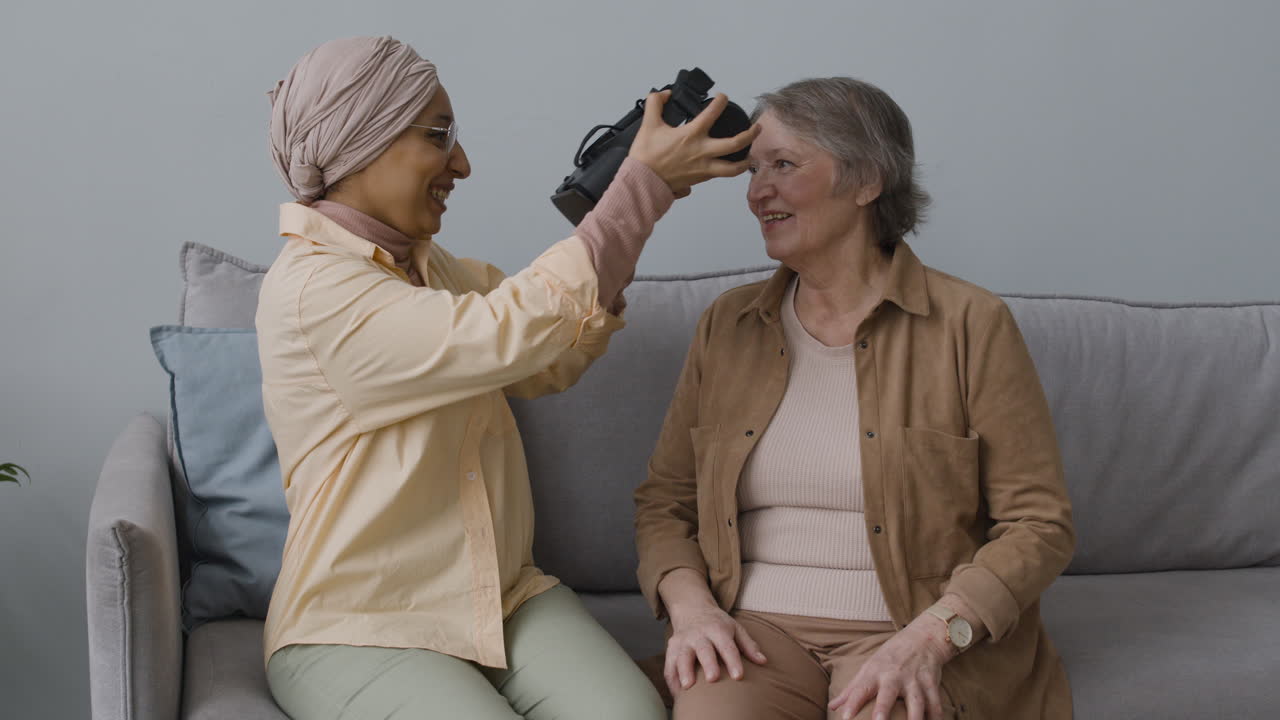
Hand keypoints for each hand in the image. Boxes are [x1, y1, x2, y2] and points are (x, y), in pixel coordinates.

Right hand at [629, 90, 759, 194]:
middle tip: (757, 127)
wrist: (642, 181)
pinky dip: (729, 171)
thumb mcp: (648, 124)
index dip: (720, 101)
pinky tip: (730, 166)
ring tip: (750, 155)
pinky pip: (720, 175)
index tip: (722, 97)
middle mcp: (702, 151)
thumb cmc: (646, 157)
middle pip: (735, 143)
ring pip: (733, 168)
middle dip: (750, 134)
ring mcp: (704, 167)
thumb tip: (663, 94)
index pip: (713, 113)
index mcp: (691, 135)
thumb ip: (655, 103)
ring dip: (745, 161)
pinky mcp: (700, 178)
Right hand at [664, 603, 767, 695]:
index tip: (738, 676)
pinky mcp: (672, 648)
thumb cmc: (718, 623)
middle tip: (713, 678)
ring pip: (682, 656)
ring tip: (688, 686)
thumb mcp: (735, 628)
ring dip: (683, 670)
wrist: (692, 609)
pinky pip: (669, 665)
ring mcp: (683, 641)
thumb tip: (763, 661)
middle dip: (707, 663)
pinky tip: (678, 694)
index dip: (733, 661)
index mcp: (717, 629)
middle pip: (703, 649)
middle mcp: (699, 634)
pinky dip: (672, 679)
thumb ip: (748, 645)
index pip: (727, 646)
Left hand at [828, 616, 953, 719]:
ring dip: (915, 717)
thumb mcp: (868, 668)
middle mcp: (894, 676)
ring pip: (916, 701)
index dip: (852, 703)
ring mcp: (914, 679)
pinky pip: (935, 702)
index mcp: (875, 672)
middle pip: (888, 693)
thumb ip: (852, 690)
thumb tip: (832, 706)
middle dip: (883, 708)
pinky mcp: (931, 682)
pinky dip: (937, 715)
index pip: (860, 689)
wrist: (921, 639)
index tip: (845, 717)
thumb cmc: (889, 657)